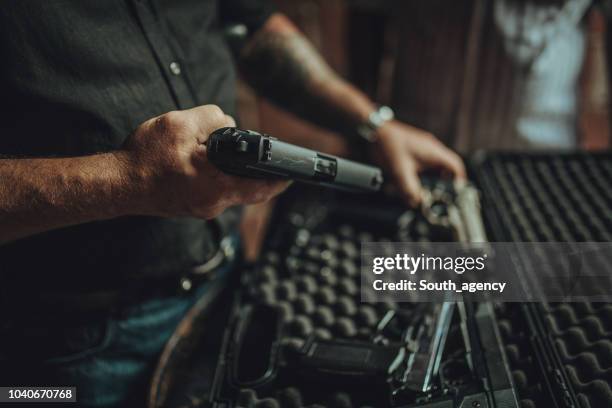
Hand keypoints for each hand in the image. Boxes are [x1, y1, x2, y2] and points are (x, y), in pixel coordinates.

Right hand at [119, 105, 289, 218]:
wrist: (118, 185)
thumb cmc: (145, 158)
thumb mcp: (180, 124)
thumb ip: (212, 119)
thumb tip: (230, 125)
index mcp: (216, 185)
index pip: (261, 186)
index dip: (280, 178)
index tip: (294, 171)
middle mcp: (214, 203)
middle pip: (249, 189)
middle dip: (259, 173)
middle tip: (266, 159)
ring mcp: (204, 209)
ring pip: (233, 191)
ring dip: (237, 174)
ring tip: (231, 156)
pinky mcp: (195, 208)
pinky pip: (218, 193)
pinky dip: (221, 178)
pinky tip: (211, 165)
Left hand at [373, 120, 465, 206]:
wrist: (376, 131)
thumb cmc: (389, 146)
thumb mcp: (400, 172)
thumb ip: (409, 189)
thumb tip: (416, 202)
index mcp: (434, 152)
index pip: (456, 165)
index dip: (459, 179)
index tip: (456, 191)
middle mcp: (432, 147)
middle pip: (447, 166)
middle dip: (444, 181)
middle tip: (439, 193)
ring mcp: (424, 146)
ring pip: (435, 164)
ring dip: (432, 177)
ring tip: (425, 188)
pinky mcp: (415, 147)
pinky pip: (425, 161)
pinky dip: (423, 171)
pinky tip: (413, 179)